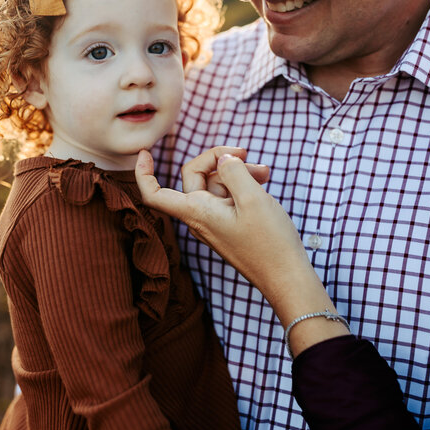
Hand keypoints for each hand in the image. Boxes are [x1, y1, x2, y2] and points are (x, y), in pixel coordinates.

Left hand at [136, 148, 302, 305]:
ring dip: (238, 172)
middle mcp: (200, 217)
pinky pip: (227, 197)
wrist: (285, 278)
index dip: (143, 173)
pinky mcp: (228, 226)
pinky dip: (242, 184)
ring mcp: (214, 222)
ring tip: (265, 173)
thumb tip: (223, 159)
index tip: (143, 152)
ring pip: (216, 185)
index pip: (154, 194)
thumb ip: (233, 170)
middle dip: (220, 160)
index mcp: (196, 212)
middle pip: (194, 177)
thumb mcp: (252, 197)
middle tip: (248, 155)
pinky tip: (263, 181)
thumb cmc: (269, 242)